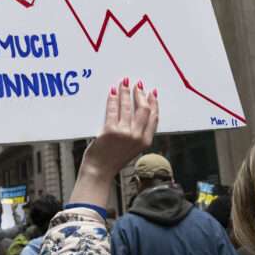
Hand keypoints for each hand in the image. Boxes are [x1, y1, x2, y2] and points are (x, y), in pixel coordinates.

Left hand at [69, 79, 158, 206]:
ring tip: (124, 84)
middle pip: (143, 109)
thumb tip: (137, 113)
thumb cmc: (113, 160)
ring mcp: (124, 133)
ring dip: (126, 92)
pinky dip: (113, 99)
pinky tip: (112, 92)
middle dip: (140, 94)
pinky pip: (113, 109)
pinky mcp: (110, 130)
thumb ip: (137, 134)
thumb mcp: (132, 149)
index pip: (154, 117)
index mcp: (145, 141)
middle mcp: (137, 137)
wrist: (99, 171)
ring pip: (128, 106)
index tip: (152, 93)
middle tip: (137, 85)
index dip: (154, 103)